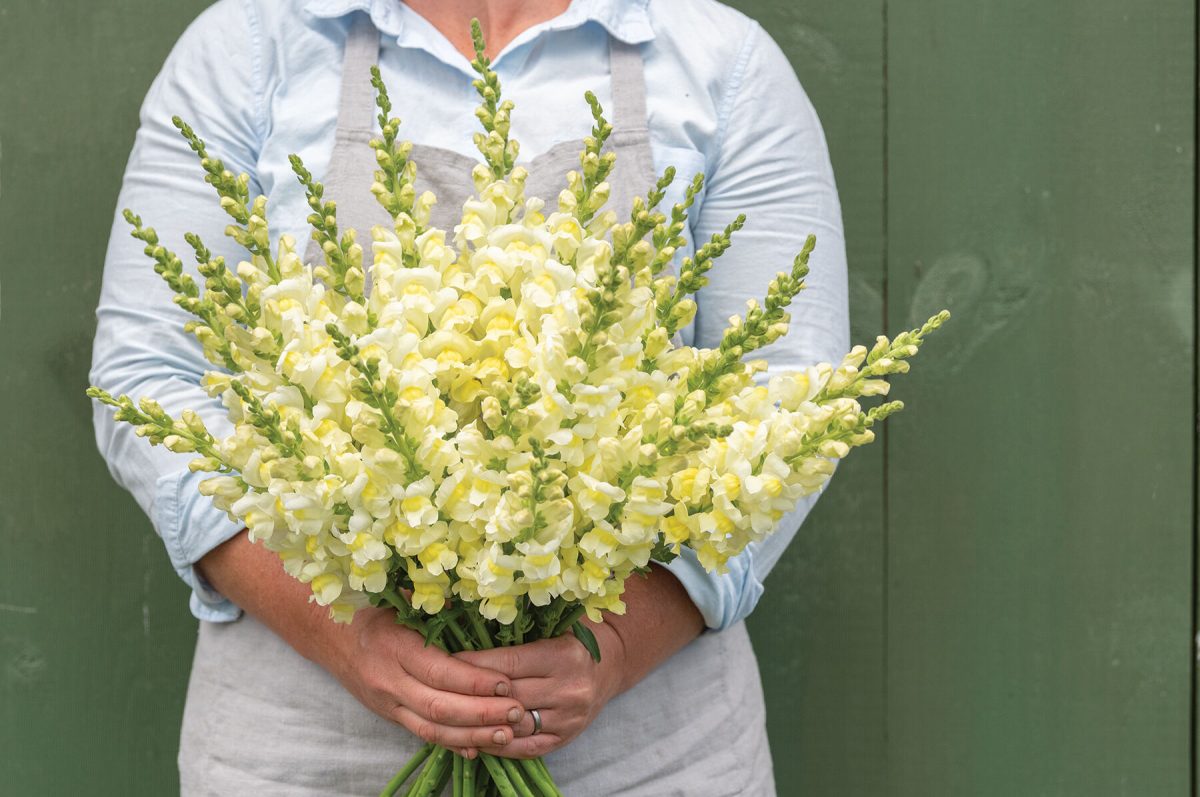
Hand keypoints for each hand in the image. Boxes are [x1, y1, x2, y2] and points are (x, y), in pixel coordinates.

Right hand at [325, 606, 528, 754]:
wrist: (328, 635)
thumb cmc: (372, 611)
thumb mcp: (402, 600)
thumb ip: (437, 606)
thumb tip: (479, 606)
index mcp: (395, 647)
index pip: (440, 672)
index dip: (475, 681)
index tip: (507, 682)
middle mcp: (390, 681)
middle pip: (440, 707)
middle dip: (482, 713)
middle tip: (518, 712)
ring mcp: (388, 703)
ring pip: (433, 729)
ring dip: (472, 734)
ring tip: (507, 733)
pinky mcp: (390, 715)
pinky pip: (422, 734)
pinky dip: (452, 744)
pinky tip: (478, 746)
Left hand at [456, 564, 704, 758]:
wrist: (610, 665)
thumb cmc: (570, 638)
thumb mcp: (553, 623)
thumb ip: (520, 620)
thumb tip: (471, 603)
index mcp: (563, 655)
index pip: (508, 664)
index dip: (473, 664)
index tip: (443, 659)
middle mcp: (568, 689)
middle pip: (507, 696)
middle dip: (469, 692)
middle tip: (436, 686)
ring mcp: (567, 718)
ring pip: (512, 725)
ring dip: (479, 722)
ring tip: (448, 713)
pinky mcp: (564, 739)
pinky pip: (523, 748)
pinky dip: (496, 744)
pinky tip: (473, 735)